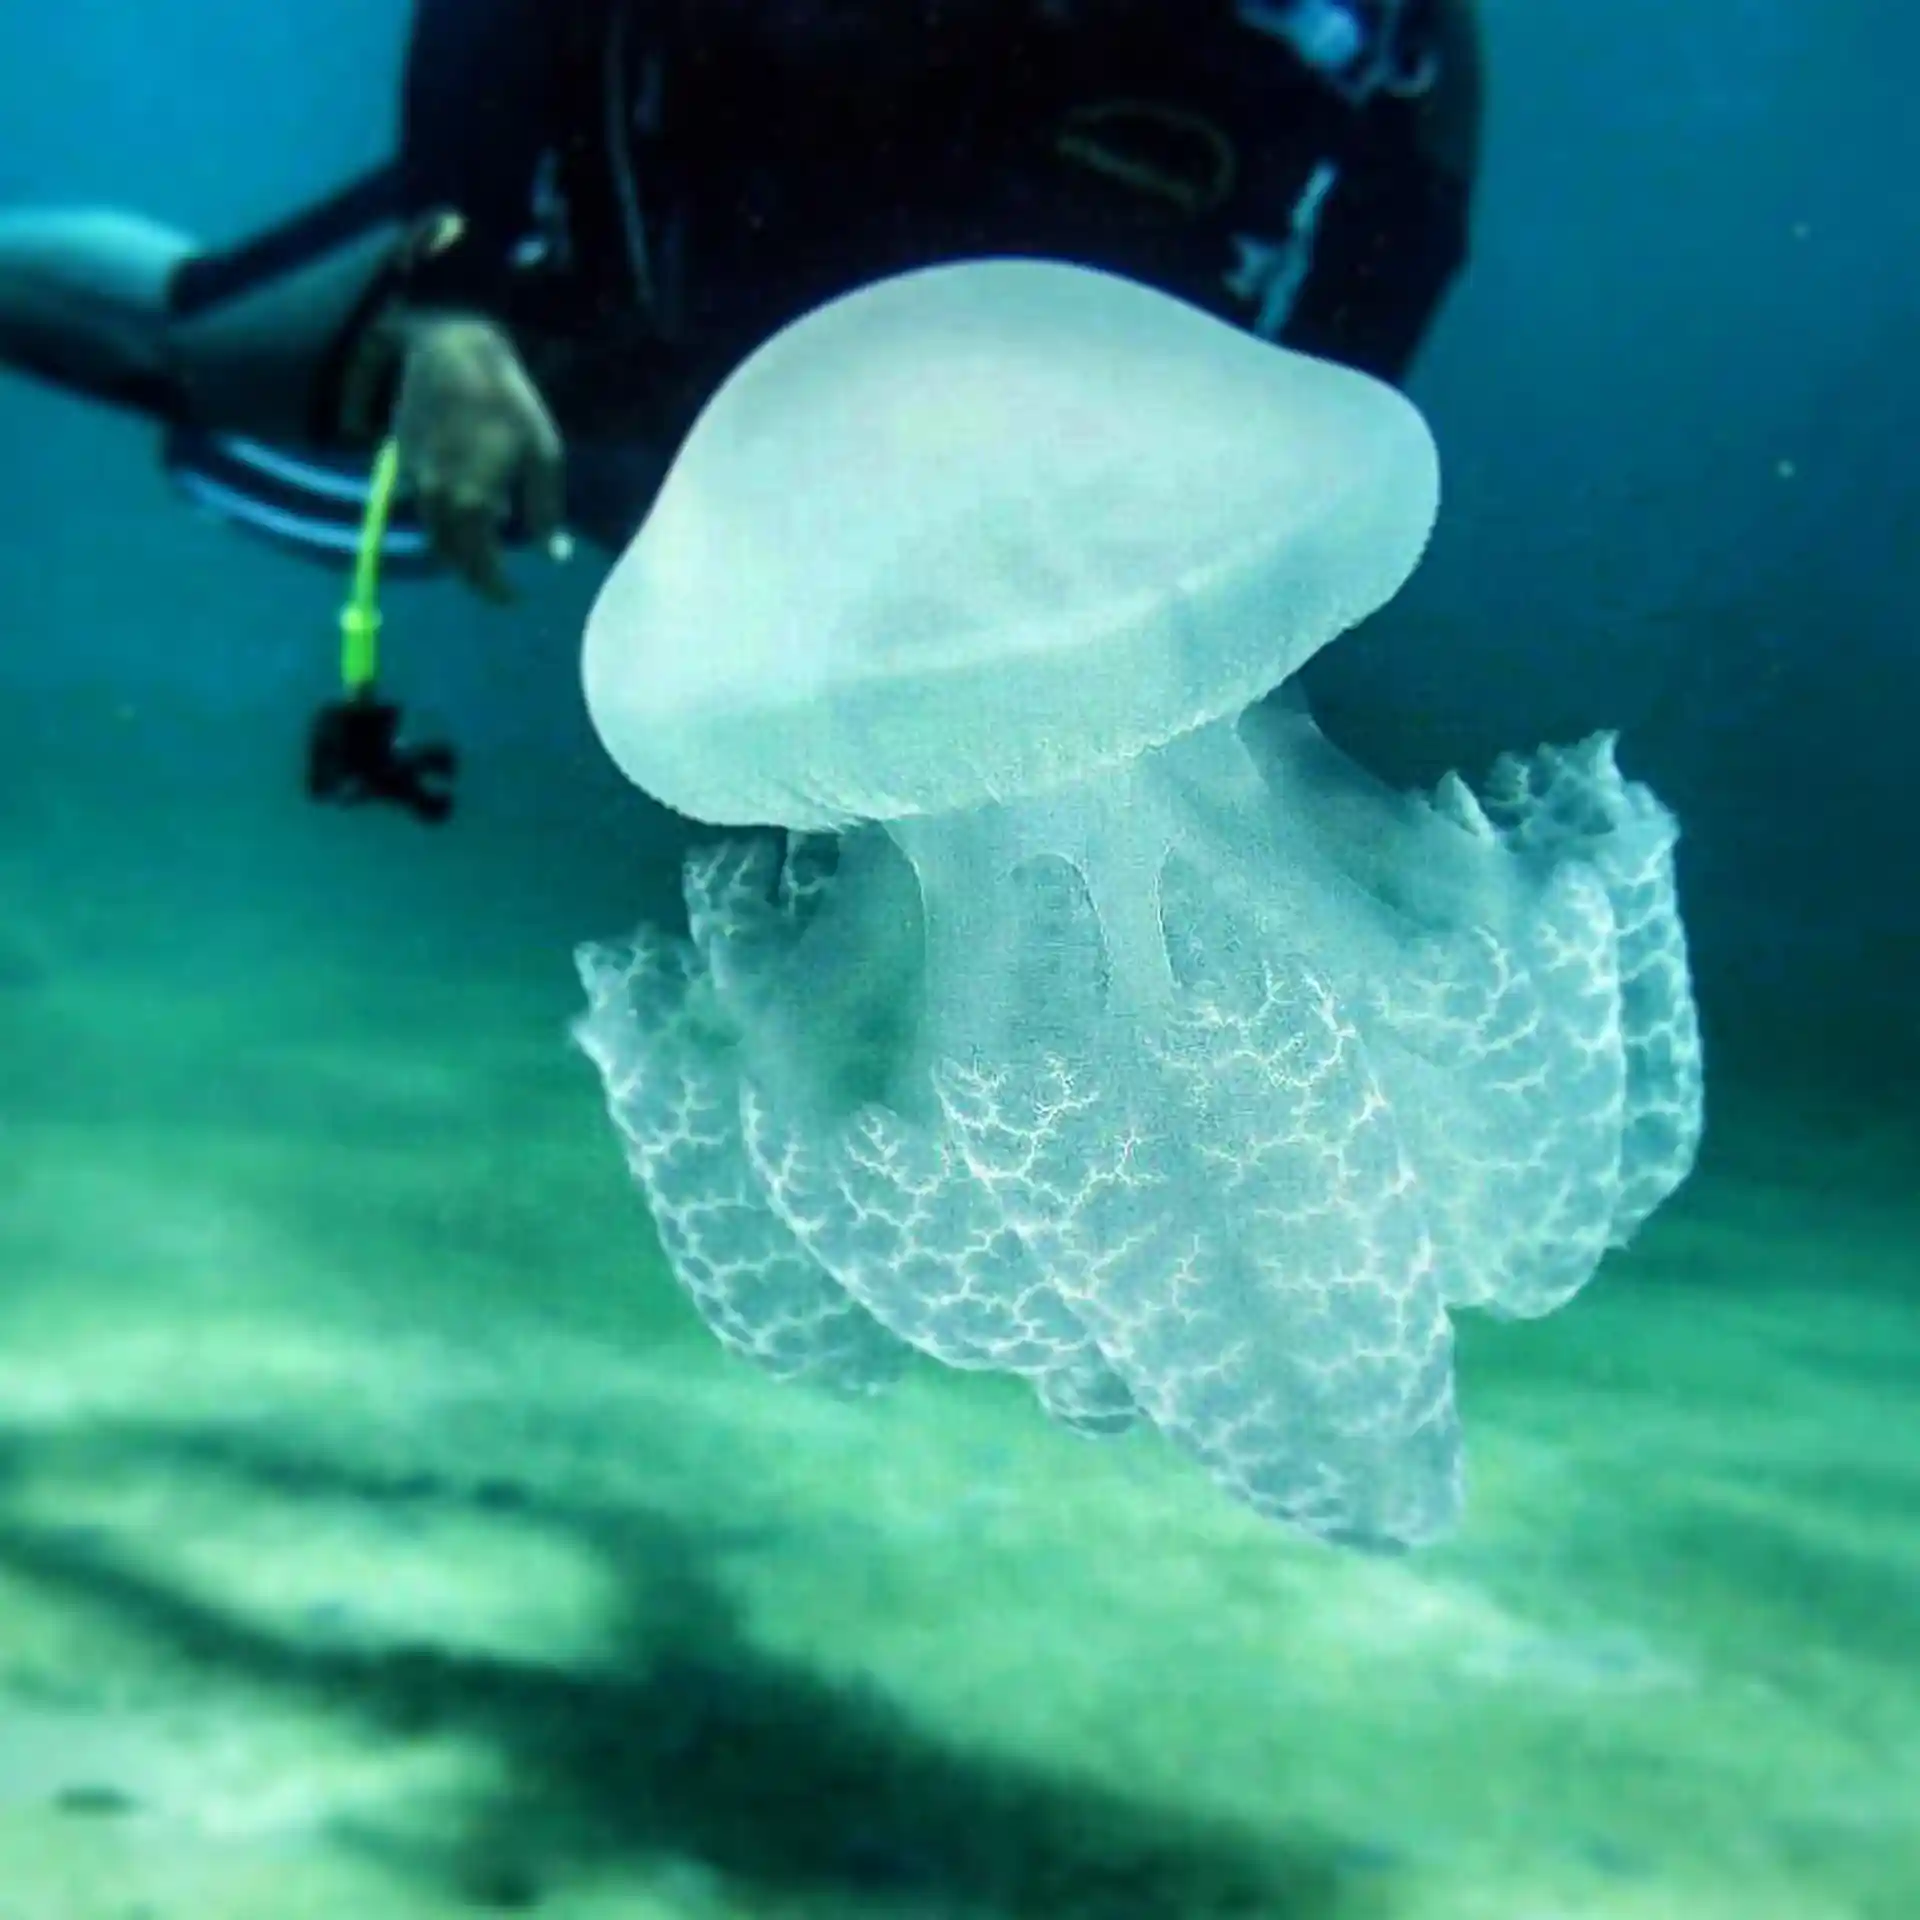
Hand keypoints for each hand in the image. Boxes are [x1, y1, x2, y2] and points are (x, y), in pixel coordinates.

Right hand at [391, 311, 564, 601]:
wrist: (453, 353)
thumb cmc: (509, 402)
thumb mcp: (544, 455)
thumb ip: (546, 510)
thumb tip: (553, 555)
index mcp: (473, 503)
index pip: (480, 565)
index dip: (495, 588)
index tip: (512, 597)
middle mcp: (437, 499)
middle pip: (450, 556)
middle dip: (473, 575)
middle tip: (494, 583)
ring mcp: (415, 480)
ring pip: (432, 533)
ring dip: (454, 550)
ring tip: (480, 554)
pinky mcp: (404, 461)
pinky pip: (422, 505)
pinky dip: (442, 520)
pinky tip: (464, 513)